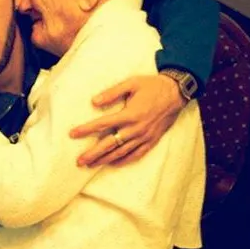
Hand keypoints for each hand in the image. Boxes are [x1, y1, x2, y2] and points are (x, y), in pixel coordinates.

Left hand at [70, 75, 185, 166]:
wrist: (176, 93)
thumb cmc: (152, 86)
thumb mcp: (132, 83)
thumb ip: (112, 92)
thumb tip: (94, 101)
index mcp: (130, 114)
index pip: (103, 124)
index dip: (86, 130)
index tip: (73, 134)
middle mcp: (136, 129)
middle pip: (110, 144)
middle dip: (93, 153)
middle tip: (79, 161)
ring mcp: (144, 137)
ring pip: (121, 152)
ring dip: (104, 160)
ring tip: (90, 165)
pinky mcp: (151, 141)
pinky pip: (135, 155)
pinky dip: (123, 161)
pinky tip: (112, 164)